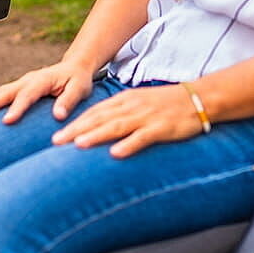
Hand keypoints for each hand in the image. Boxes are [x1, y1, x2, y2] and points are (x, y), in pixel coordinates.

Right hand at [0, 60, 97, 123]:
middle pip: (6, 91)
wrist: (75, 68)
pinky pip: (2, 94)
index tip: (7, 120)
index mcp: (43, 79)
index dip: (17, 108)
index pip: (27, 95)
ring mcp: (22, 83)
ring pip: (0, 91)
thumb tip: (58, 115)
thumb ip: (69, 101)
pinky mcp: (19, 88)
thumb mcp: (80, 89)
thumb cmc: (78, 80)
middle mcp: (29, 79)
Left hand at [51, 85, 205, 157]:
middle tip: (56, 142)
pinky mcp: (162, 127)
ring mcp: (146, 116)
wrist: (198, 98)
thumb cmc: (166, 105)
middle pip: (99, 118)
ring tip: (78, 145)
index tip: (55, 137)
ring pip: (116, 126)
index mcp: (125, 100)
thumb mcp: (139, 104)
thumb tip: (98, 129)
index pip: (94, 112)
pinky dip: (128, 145)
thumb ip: (120, 114)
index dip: (74, 124)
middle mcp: (132, 106)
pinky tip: (115, 154)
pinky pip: (142, 137)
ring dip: (96, 135)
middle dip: (76, 130)